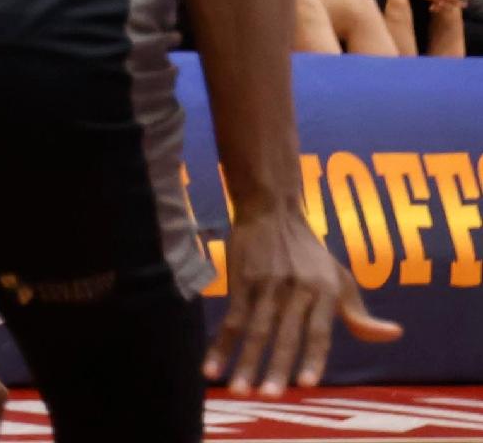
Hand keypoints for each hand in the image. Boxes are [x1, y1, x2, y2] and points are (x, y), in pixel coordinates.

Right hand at [204, 208, 399, 394]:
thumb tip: (395, 335)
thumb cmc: (310, 252)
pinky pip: (231, 319)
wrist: (272, 208)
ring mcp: (266, 283)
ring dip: (246, 361)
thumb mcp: (339, 278)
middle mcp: (295, 287)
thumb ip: (360, 314)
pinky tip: (211, 368)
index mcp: (324, 289)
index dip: (313, 356)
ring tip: (240, 392)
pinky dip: (220, 345)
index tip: (306, 384)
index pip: (319, 329)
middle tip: (270, 398)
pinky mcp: (241, 280)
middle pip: (284, 332)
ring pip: (255, 329)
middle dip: (276, 366)